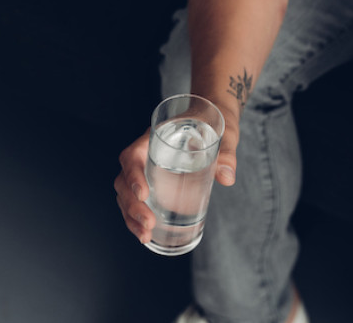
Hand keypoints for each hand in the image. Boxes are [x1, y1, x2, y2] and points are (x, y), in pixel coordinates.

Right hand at [113, 122, 239, 243]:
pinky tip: (146, 234)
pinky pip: (137, 200)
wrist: (214, 117)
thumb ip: (226, 154)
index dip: (133, 175)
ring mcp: (147, 168)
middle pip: (125, 180)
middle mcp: (145, 153)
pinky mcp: (154, 181)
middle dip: (132, 205)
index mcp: (155, 137)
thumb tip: (227, 177)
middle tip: (149, 225)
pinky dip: (137, 217)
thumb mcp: (223, 134)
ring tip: (144, 236)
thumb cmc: (214, 121)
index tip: (144, 194)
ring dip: (131, 216)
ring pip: (126, 193)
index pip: (133, 156)